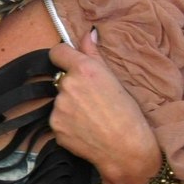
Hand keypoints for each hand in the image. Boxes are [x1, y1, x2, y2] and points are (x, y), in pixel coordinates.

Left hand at [48, 27, 161, 183]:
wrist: (127, 150)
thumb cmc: (128, 114)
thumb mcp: (115, 79)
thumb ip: (94, 54)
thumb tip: (87, 33)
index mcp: (83, 69)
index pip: (57, 52)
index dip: (63, 56)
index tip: (69, 62)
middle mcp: (67, 86)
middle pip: (61, 80)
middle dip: (73, 87)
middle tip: (93, 100)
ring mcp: (58, 107)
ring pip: (60, 101)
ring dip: (70, 106)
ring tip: (92, 118)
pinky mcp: (55, 127)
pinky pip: (58, 120)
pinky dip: (68, 124)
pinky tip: (86, 130)